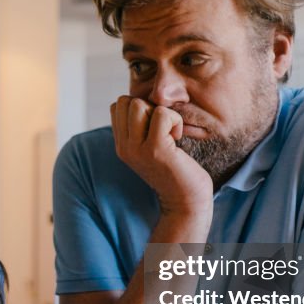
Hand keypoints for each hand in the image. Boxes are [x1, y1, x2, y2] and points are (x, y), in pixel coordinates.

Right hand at [110, 96, 212, 216]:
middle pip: (126, 101)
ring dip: (161, 113)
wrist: (185, 201)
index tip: (153, 127)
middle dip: (149, 108)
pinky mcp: (156, 149)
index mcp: (121, 145)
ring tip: (170, 133)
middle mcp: (124, 147)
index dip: (139, 107)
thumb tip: (143, 101)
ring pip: (139, 104)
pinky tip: (177, 138)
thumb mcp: (149, 148)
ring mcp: (137, 149)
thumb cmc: (175, 171)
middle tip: (163, 129)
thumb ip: (140, 129)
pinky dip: (174, 120)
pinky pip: (162, 114)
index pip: (117, 106)